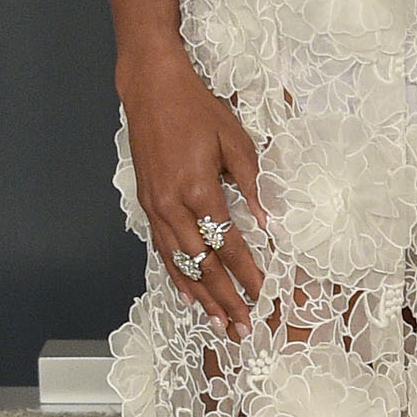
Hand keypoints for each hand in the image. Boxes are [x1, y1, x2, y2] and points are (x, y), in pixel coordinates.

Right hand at [120, 40, 265, 340]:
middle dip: (226, 299)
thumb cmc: (196, 108)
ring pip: (179, 263)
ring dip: (201, 296)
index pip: (228, 245)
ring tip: (219, 323)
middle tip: (243, 327)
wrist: (151, 88)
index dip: (248, 274)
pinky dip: (176, 275)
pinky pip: (162, 250)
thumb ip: (253, 185)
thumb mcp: (235, 141)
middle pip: (202, 264)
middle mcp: (172, 206)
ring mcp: (155, 207)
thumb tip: (270, 224)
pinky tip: (189, 295)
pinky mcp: (147, 204)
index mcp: (198, 190)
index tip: (264, 296)